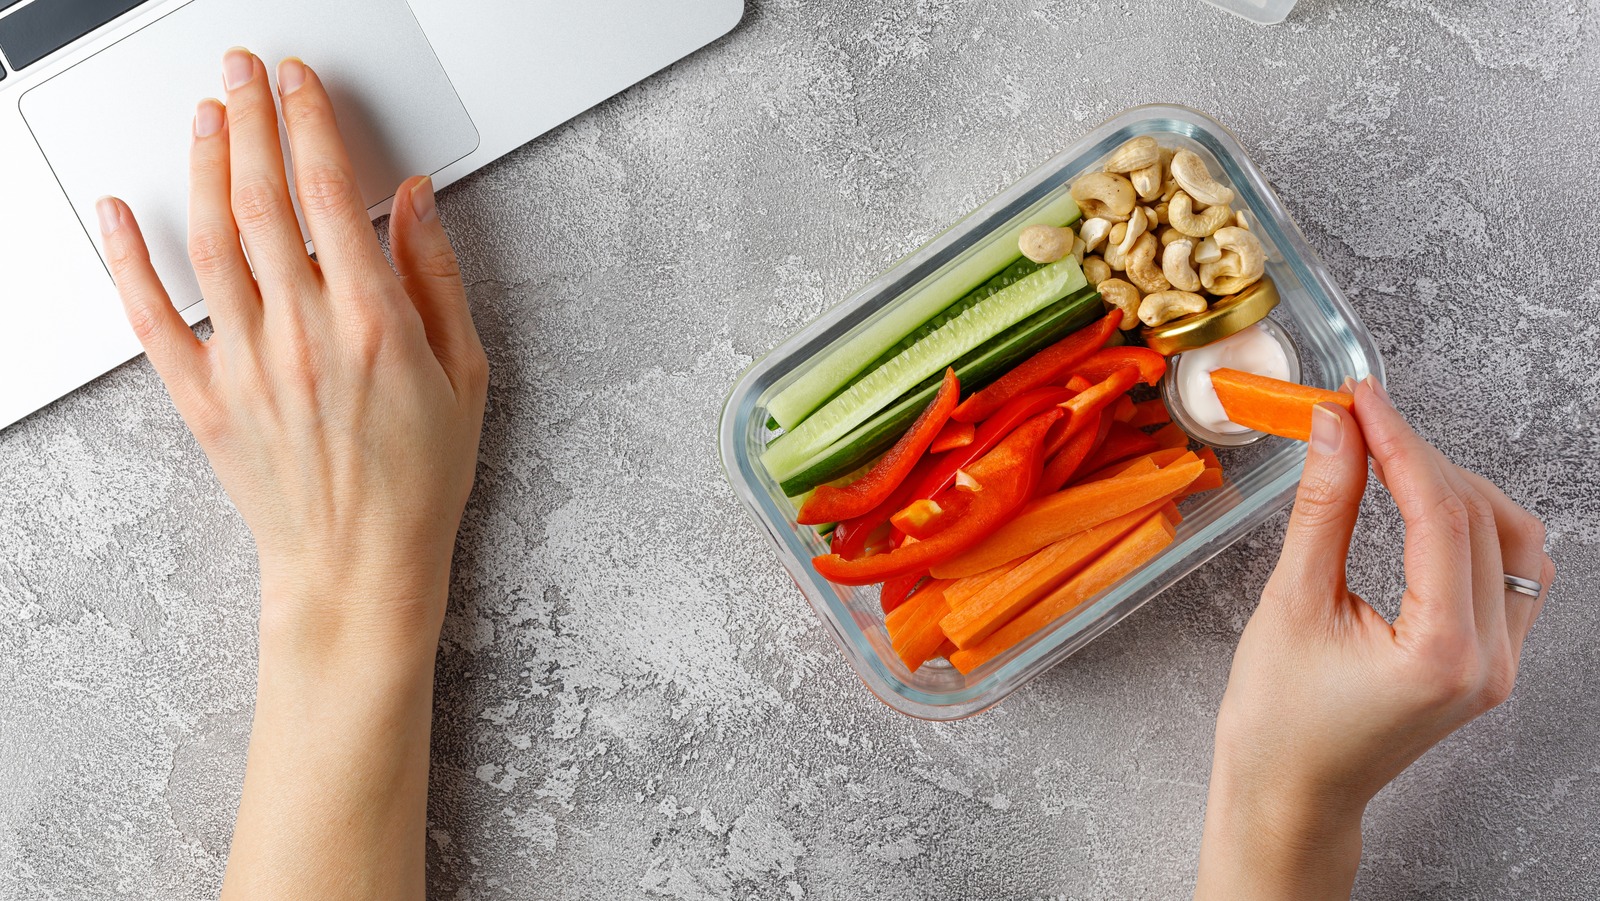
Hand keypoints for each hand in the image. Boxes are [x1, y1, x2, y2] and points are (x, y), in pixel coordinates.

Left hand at [96, 51, 486, 900]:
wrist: (361, 568)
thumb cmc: (419, 481)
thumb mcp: (464, 375)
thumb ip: (436, 279)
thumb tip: (411, 204)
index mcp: (372, 324)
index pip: (328, 196)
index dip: (310, 126)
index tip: (300, 83)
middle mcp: (302, 335)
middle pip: (262, 201)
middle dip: (251, 120)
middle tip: (243, 71)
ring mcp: (246, 366)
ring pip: (209, 242)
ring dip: (204, 166)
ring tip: (205, 115)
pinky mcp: (205, 399)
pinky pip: (151, 317)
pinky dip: (126, 258)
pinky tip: (116, 211)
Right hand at [1194, 377, 1553, 899]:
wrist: (1289, 795)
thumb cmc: (1278, 723)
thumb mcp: (1290, 604)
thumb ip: (1322, 509)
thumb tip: (1336, 430)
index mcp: (1443, 652)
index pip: (1440, 514)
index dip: (1399, 442)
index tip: (1360, 398)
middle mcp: (1491, 660)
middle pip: (1481, 517)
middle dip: (1419, 457)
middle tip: (1358, 420)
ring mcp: (1499, 664)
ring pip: (1512, 539)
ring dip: (1454, 487)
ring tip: (1387, 459)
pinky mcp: (1489, 662)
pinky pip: (1509, 571)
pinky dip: (1470, 525)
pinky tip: (1422, 506)